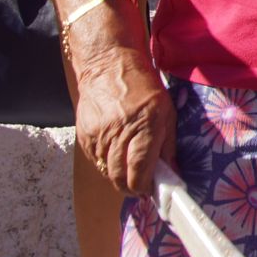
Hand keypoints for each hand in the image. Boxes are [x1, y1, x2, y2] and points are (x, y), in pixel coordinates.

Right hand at [74, 47, 174, 196]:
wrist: (108, 66)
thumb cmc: (144, 87)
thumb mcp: (166, 112)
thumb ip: (168, 144)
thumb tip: (172, 173)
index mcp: (144, 126)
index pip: (140, 170)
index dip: (144, 187)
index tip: (151, 191)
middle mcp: (119, 133)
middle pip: (120, 176)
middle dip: (131, 188)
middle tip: (141, 188)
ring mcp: (98, 135)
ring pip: (106, 171)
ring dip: (118, 177)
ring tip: (130, 173)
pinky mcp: (84, 135)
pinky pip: (95, 160)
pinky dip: (106, 165)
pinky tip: (116, 159)